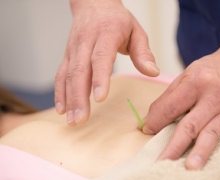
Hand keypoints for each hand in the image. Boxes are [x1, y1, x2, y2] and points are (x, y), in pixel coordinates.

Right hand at [54, 0, 158, 125]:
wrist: (93, 4)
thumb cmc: (117, 20)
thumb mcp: (136, 31)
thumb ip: (143, 52)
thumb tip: (152, 72)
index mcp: (106, 34)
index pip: (100, 57)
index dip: (99, 78)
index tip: (100, 99)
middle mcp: (86, 42)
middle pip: (80, 71)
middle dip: (79, 97)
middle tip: (81, 119)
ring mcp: (74, 50)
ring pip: (68, 75)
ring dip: (69, 99)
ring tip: (72, 120)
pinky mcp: (67, 56)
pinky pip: (60, 75)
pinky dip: (59, 93)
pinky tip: (62, 109)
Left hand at [142, 51, 219, 169]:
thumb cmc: (206, 72)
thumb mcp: (184, 77)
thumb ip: (167, 98)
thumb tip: (149, 120)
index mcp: (195, 84)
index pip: (172, 106)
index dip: (157, 121)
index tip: (145, 132)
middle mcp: (213, 96)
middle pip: (191, 124)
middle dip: (175, 145)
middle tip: (162, 162)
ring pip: (213, 132)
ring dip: (202, 151)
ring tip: (191, 167)